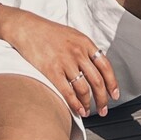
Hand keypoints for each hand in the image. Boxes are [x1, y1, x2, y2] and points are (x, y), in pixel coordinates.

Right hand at [0, 7, 119, 117]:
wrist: (26, 28)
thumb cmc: (48, 32)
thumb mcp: (72, 35)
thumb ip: (85, 49)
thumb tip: (96, 67)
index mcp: (85, 43)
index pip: (106, 67)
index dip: (112, 84)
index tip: (114, 95)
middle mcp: (78, 52)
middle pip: (97, 81)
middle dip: (103, 99)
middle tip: (103, 110)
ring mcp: (65, 62)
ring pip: (84, 89)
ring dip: (88, 104)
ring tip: (88, 111)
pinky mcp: (51, 70)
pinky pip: (68, 91)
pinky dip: (75, 104)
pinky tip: (78, 110)